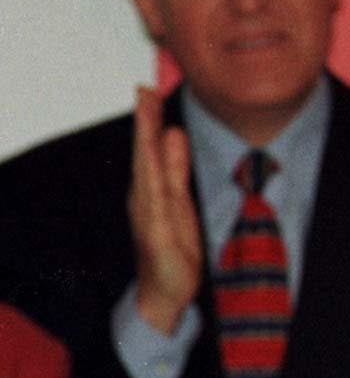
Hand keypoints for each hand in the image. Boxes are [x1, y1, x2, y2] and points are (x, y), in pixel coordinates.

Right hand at [128, 86, 202, 334]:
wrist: (165, 289)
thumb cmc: (171, 241)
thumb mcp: (178, 196)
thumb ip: (175, 166)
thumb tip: (172, 132)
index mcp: (151, 186)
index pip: (149, 147)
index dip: (148, 119)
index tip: (148, 89)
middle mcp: (145, 197)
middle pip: (144, 154)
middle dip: (144, 124)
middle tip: (143, 91)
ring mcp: (149, 216)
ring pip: (147, 175)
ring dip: (146, 148)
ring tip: (148, 119)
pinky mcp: (157, 236)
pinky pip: (156, 207)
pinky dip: (153, 188)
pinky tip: (152, 172)